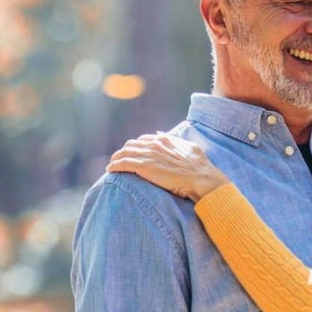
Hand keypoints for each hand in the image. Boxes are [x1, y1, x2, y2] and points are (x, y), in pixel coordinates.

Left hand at [107, 133, 228, 200]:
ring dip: (116, 158)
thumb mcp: (190, 148)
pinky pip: (123, 163)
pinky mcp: (144, 167)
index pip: (144, 139)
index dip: (136, 146)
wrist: (201, 178)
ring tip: (112, 165)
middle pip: (131, 145)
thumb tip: (161, 134)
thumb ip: (175, 141)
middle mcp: (155, 144)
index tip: (133, 153)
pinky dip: (115, 165)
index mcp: (165, 140)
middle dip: (124, 151)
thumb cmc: (199, 167)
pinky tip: (110, 170)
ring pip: (124, 153)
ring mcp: (149, 155)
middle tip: (119, 160)